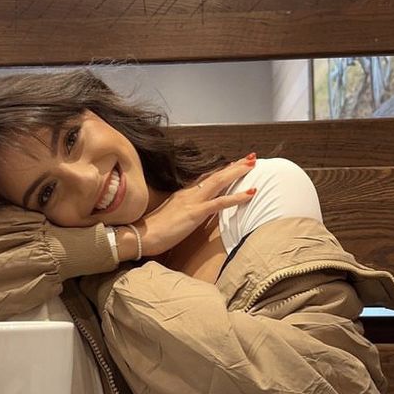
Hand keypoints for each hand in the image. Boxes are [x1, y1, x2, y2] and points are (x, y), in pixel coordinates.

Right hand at [122, 154, 256, 258]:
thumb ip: (183, 212)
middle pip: (215, 175)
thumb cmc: (153, 231)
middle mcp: (189, 194)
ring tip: (253, 165)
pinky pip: (220, 203)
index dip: (221, 170)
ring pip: (219, 183)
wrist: (140, 236)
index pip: (206, 178)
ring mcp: (192, 202)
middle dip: (234, 166)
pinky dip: (236, 197)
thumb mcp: (171, 217)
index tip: (234, 163)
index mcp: (183, 194)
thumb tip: (192, 213)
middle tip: (251, 157)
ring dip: (237, 173)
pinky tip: (250, 193)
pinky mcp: (195, 213)